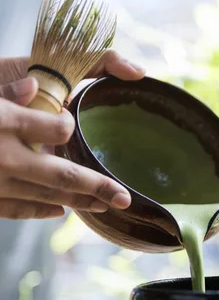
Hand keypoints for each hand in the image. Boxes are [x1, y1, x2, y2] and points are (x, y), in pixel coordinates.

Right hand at [0, 51, 144, 219]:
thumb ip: (5, 92)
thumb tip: (33, 87)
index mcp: (2, 122)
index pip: (58, 129)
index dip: (69, 129)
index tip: (71, 125)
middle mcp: (3, 157)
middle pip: (60, 174)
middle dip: (96, 187)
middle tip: (125, 199)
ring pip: (44, 196)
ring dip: (77, 202)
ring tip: (104, 206)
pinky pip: (17, 209)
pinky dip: (40, 212)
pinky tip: (59, 213)